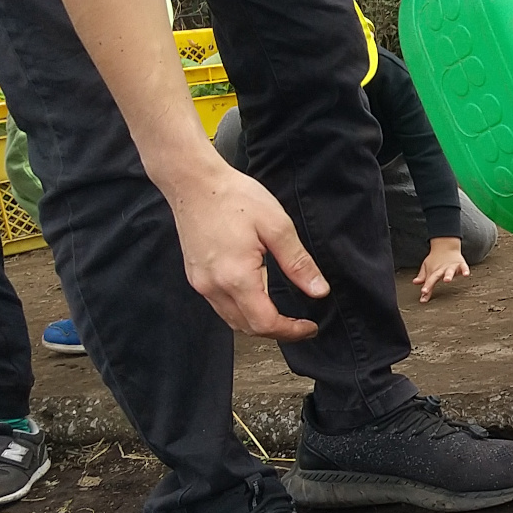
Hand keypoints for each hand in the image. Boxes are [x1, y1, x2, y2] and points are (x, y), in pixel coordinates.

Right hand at [166, 161, 329, 341]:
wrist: (193, 182)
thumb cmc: (233, 197)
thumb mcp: (277, 227)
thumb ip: (298, 263)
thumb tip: (319, 290)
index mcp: (236, 277)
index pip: (265, 323)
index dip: (291, 331)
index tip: (310, 327)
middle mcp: (213, 286)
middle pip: (247, 328)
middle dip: (277, 331)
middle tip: (301, 325)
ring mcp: (201, 283)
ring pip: (232, 320)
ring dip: (258, 323)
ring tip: (283, 316)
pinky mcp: (196, 276)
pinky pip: (220, 306)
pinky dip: (242, 311)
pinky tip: (258, 298)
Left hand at [412, 237, 470, 301]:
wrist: (446, 246)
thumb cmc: (436, 259)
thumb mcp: (427, 267)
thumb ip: (422, 276)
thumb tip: (415, 282)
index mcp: (434, 272)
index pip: (429, 282)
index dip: (426, 288)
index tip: (423, 295)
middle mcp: (442, 270)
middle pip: (436, 277)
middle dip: (431, 283)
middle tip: (426, 290)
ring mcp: (451, 267)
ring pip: (450, 272)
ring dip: (448, 275)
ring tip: (447, 280)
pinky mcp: (460, 264)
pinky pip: (463, 267)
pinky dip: (465, 270)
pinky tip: (466, 274)